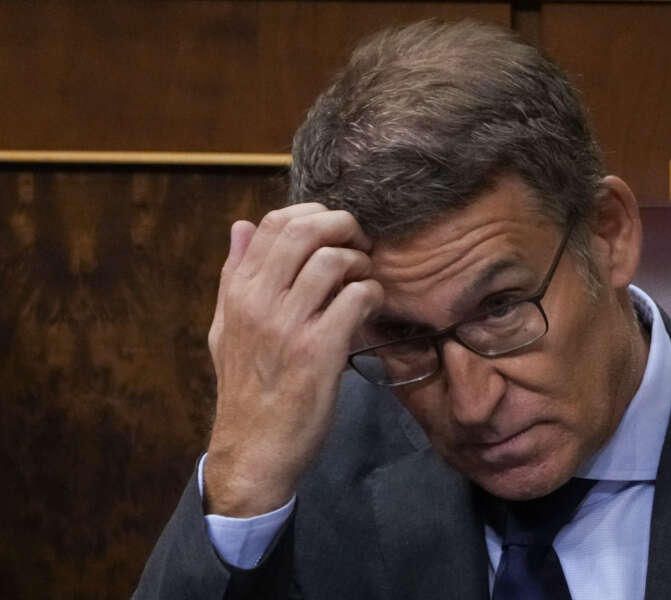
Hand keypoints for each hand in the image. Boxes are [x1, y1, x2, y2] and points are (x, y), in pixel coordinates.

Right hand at [203, 204, 382, 516]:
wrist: (254, 449)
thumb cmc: (245, 388)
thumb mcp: (226, 327)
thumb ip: (234, 274)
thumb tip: (241, 225)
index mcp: (239, 292)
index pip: (274, 223)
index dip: (314, 215)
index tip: (334, 231)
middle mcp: (259, 301)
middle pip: (305, 231)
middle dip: (343, 226)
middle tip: (359, 244)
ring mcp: (288, 325)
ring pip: (333, 260)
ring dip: (360, 263)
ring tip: (364, 280)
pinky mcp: (319, 351)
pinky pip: (356, 298)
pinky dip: (372, 294)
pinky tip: (371, 306)